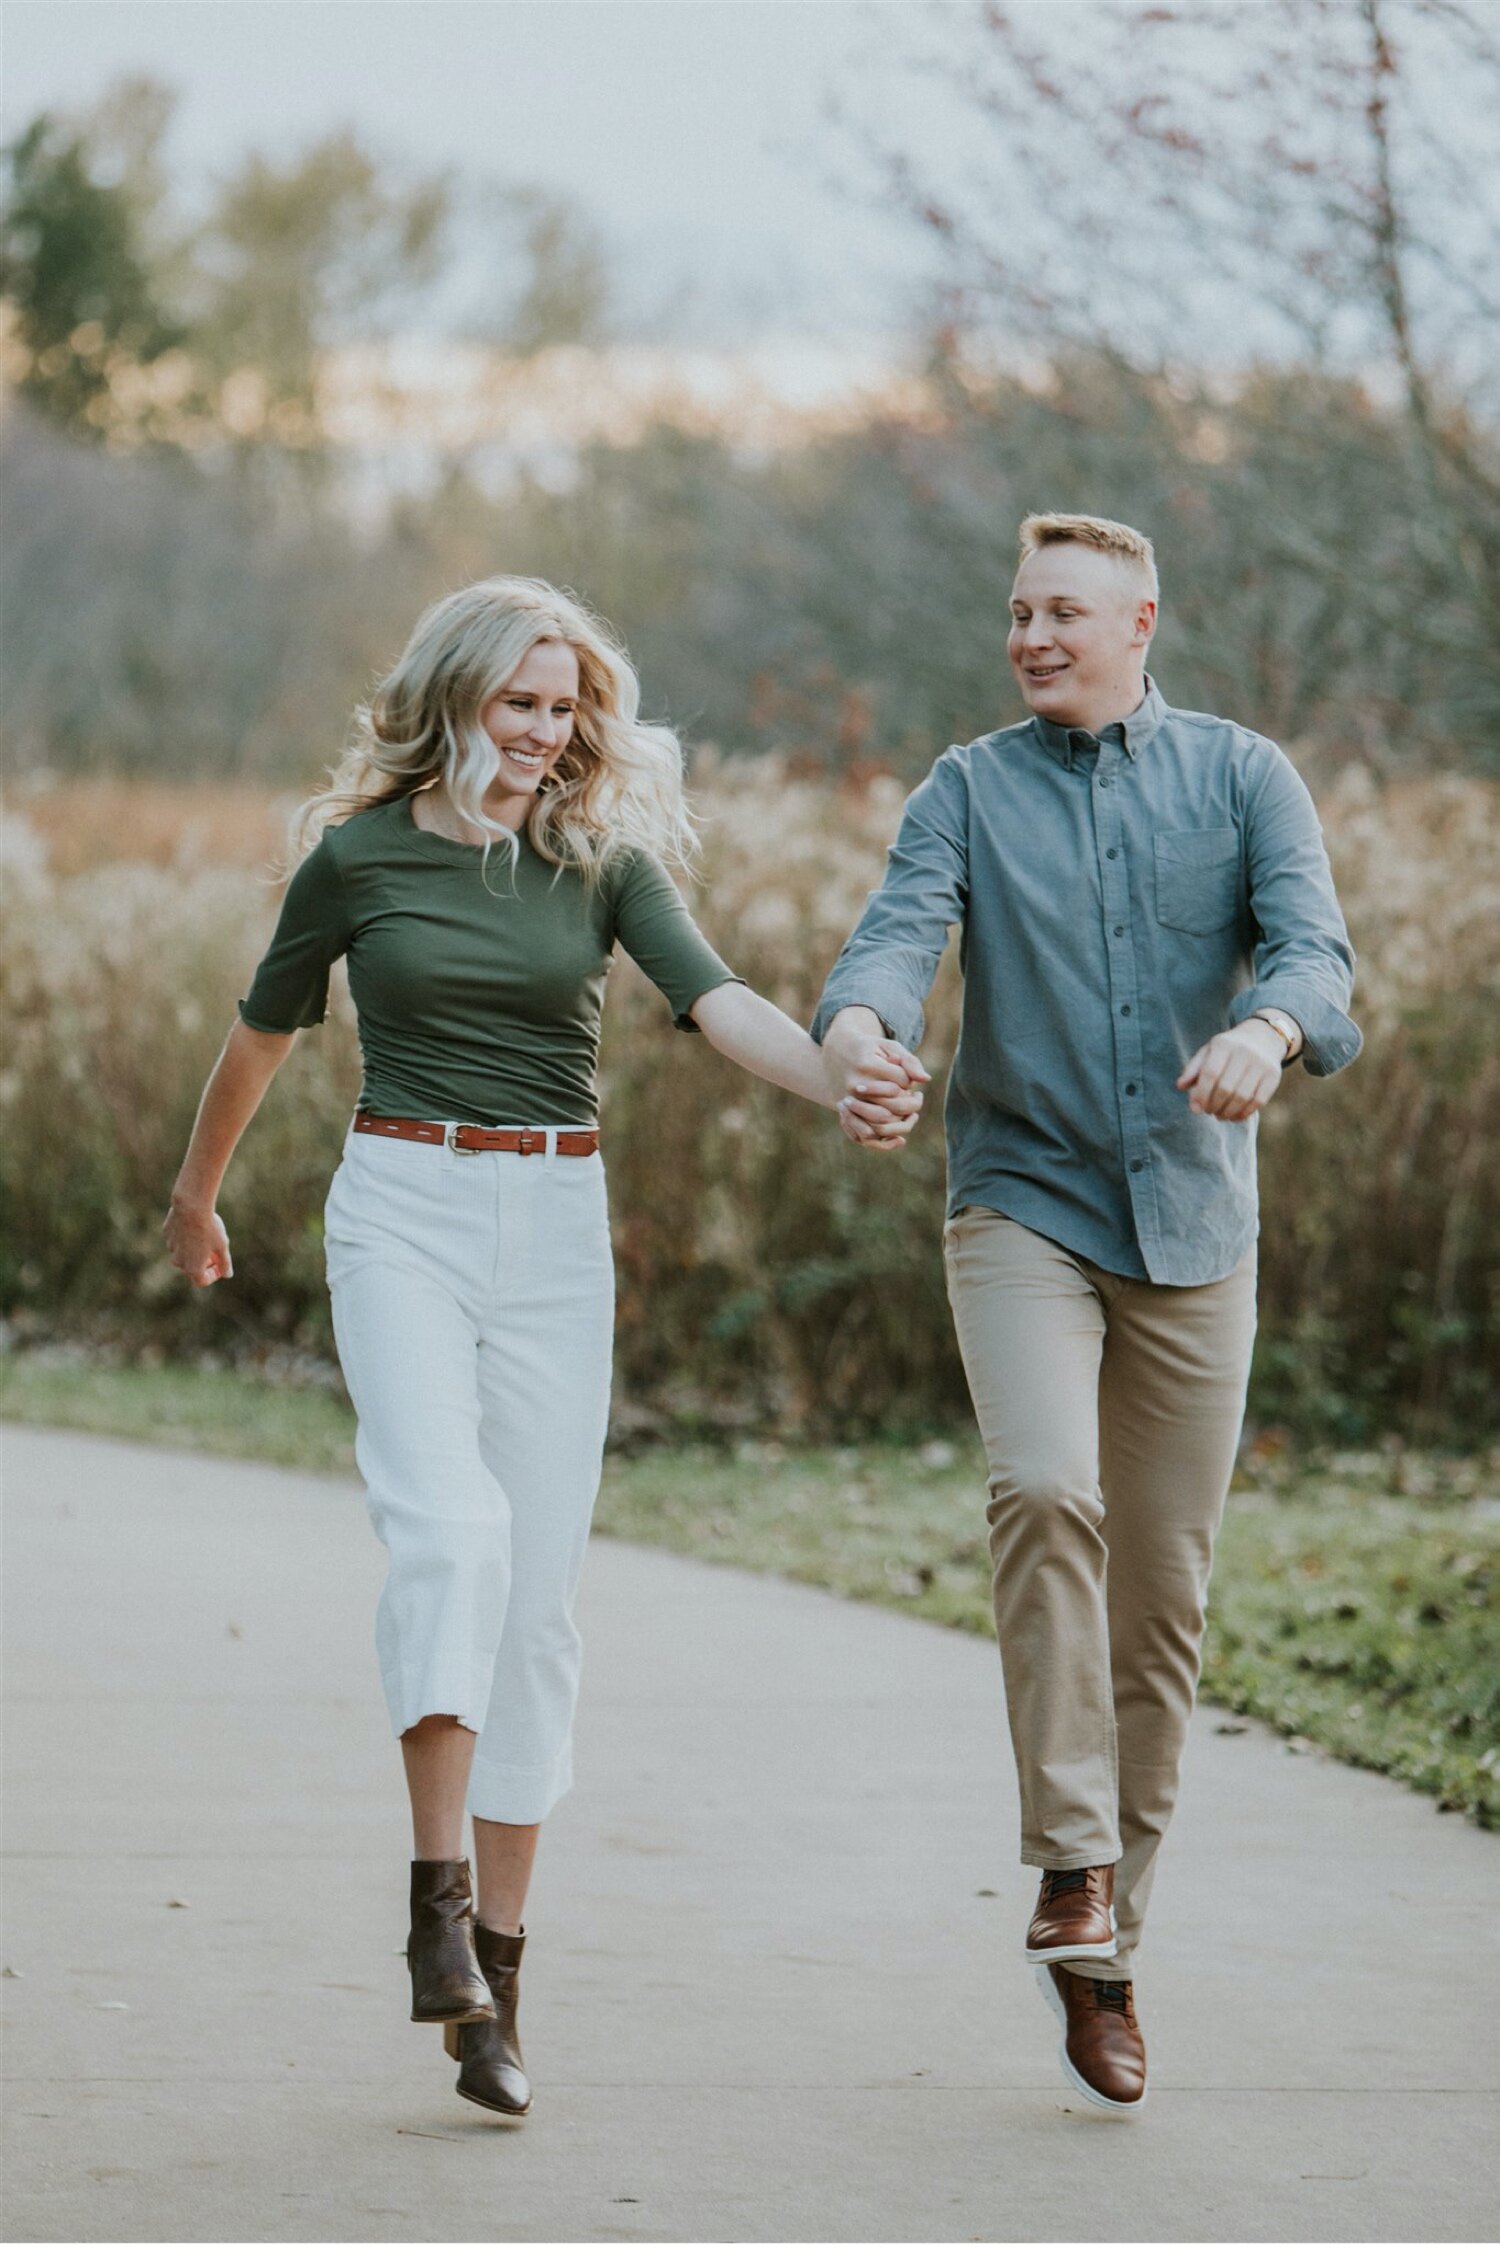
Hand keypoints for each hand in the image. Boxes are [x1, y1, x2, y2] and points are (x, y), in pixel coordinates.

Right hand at [163, 1199, 233, 1286]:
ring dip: (194, 1250)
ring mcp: (171, 1247)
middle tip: (215, 1252)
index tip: (220, 1266)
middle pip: (192, 1268)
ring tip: (206, 1237)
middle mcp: (179, 1261)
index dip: (213, 1275)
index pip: (202, 1281)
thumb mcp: (222, 1246)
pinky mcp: (167, 1234)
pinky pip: (177, 1239)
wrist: (191, 1206)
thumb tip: (227, 1274)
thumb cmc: (210, 1228)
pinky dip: (186, 1237)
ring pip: (183, 1253)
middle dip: (204, 1263)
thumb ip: (225, 1263)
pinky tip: (195, 1224)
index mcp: (193, 1268)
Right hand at [823, 1020, 929, 1152]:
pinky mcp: (845, 1113)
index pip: (902, 1080)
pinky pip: (868, 1132)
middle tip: (916, 1096)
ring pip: (885, 1120)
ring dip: (902, 1118)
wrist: (833, 1056)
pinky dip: (886, 1134)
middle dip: (912, 1103)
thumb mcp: (888, 1047)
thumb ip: (909, 1061)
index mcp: (866, 1064)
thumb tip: (925, 1080)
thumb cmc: (867, 1049)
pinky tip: (896, 1125)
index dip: (909, 1081)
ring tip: (907, 1109)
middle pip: (896, 1104)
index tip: (906, 1077)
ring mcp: (849, 1101)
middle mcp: (855, 1084)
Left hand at [1177, 1021, 1284, 1121]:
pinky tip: (1235, 1116)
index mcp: (1224, 1044)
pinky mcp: (1274, 1076)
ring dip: (1228, 1112)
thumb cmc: (1228, 1050)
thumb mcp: (1208, 1052)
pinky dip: (1244, 1113)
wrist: (1263, 1038)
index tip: (1195, 1108)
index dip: (1201, 1094)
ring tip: (1219, 1115)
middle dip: (1214, 1105)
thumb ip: (1193, 1069)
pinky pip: (1258, 1101)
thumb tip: (1180, 1086)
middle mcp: (1245, 1052)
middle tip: (1208, 1111)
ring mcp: (1261, 1064)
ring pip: (1243, 1097)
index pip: (1210, 1073)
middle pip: (1226, 1088)